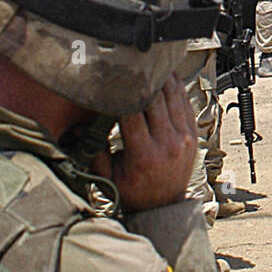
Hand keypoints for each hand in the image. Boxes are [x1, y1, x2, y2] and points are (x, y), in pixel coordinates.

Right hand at [93, 75, 197, 212]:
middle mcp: (167, 143)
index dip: (123, 93)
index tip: (114, 79)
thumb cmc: (133, 192)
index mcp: (144, 154)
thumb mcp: (107, 177)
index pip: (133, 113)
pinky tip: (168, 78)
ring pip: (174, 97)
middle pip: (156, 100)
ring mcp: (184, 138)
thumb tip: (78, 127)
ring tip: (151, 65)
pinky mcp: (193, 135)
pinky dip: (177, 89)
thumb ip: (95, 151)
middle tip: (132, 65)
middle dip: (143, 81)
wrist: (164, 206)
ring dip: (163, 80)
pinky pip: (186, 104)